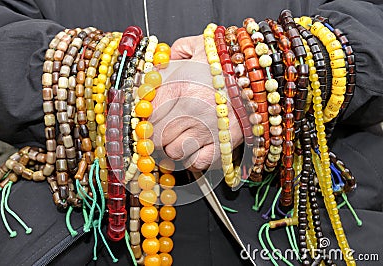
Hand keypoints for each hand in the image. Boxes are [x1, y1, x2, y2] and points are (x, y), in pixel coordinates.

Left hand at [150, 35, 242, 171]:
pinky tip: (195, 145)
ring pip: (173, 153)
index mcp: (179, 88)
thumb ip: (169, 56)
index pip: (145, 119)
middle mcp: (190, 113)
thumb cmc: (228, 62)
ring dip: (173, 145)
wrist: (262, 74)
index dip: (142, 121)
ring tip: (181, 134)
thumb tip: (156, 69)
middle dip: (155, 135)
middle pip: (155, 139)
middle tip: (161, 127)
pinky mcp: (223, 146)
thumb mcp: (196, 47)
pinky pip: (196, 163)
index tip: (146, 120)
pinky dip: (192, 157)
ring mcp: (207, 132)